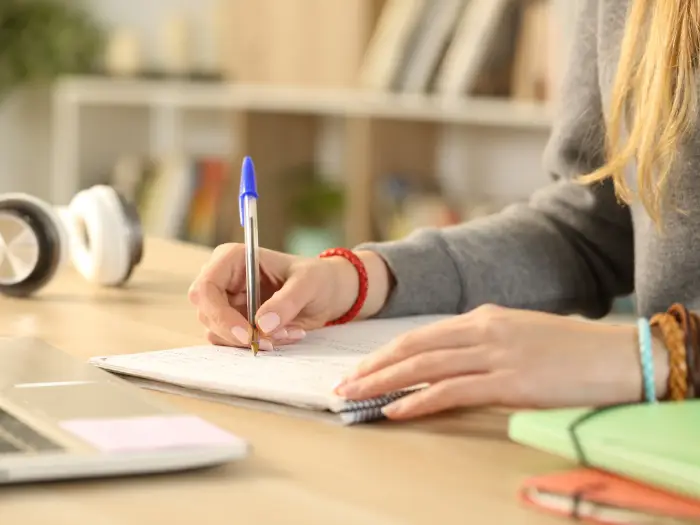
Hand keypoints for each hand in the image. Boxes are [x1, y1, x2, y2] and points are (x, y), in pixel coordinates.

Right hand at [188, 244, 391, 348]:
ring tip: (290, 332)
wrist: (328, 293)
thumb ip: (287, 301)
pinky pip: (235, 344)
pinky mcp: (236, 324)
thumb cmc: (317, 277)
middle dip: (238, 334)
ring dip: (253, 341)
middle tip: (273, 340)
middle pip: (207, 315)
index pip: (205, 289)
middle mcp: (223, 281)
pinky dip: (259, 345)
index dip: (219, 314)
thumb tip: (262, 324)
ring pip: (219, 333)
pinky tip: (287, 334)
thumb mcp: (308, 283)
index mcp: (231, 259)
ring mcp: (226, 304)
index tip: (247, 333)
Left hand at [333, 305, 669, 419]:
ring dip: (384, 382)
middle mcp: (482, 330)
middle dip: (373, 367)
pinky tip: (396, 410)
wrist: (618, 354)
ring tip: (356, 396)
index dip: (386, 352)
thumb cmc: (569, 349)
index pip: (421, 335)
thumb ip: (482, 342)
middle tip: (343, 383)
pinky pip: (452, 391)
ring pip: (425, 367)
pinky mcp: (510, 381)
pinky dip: (419, 400)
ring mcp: (495, 354)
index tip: (361, 366)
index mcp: (483, 317)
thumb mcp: (517, 334)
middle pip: (414, 348)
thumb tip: (450, 361)